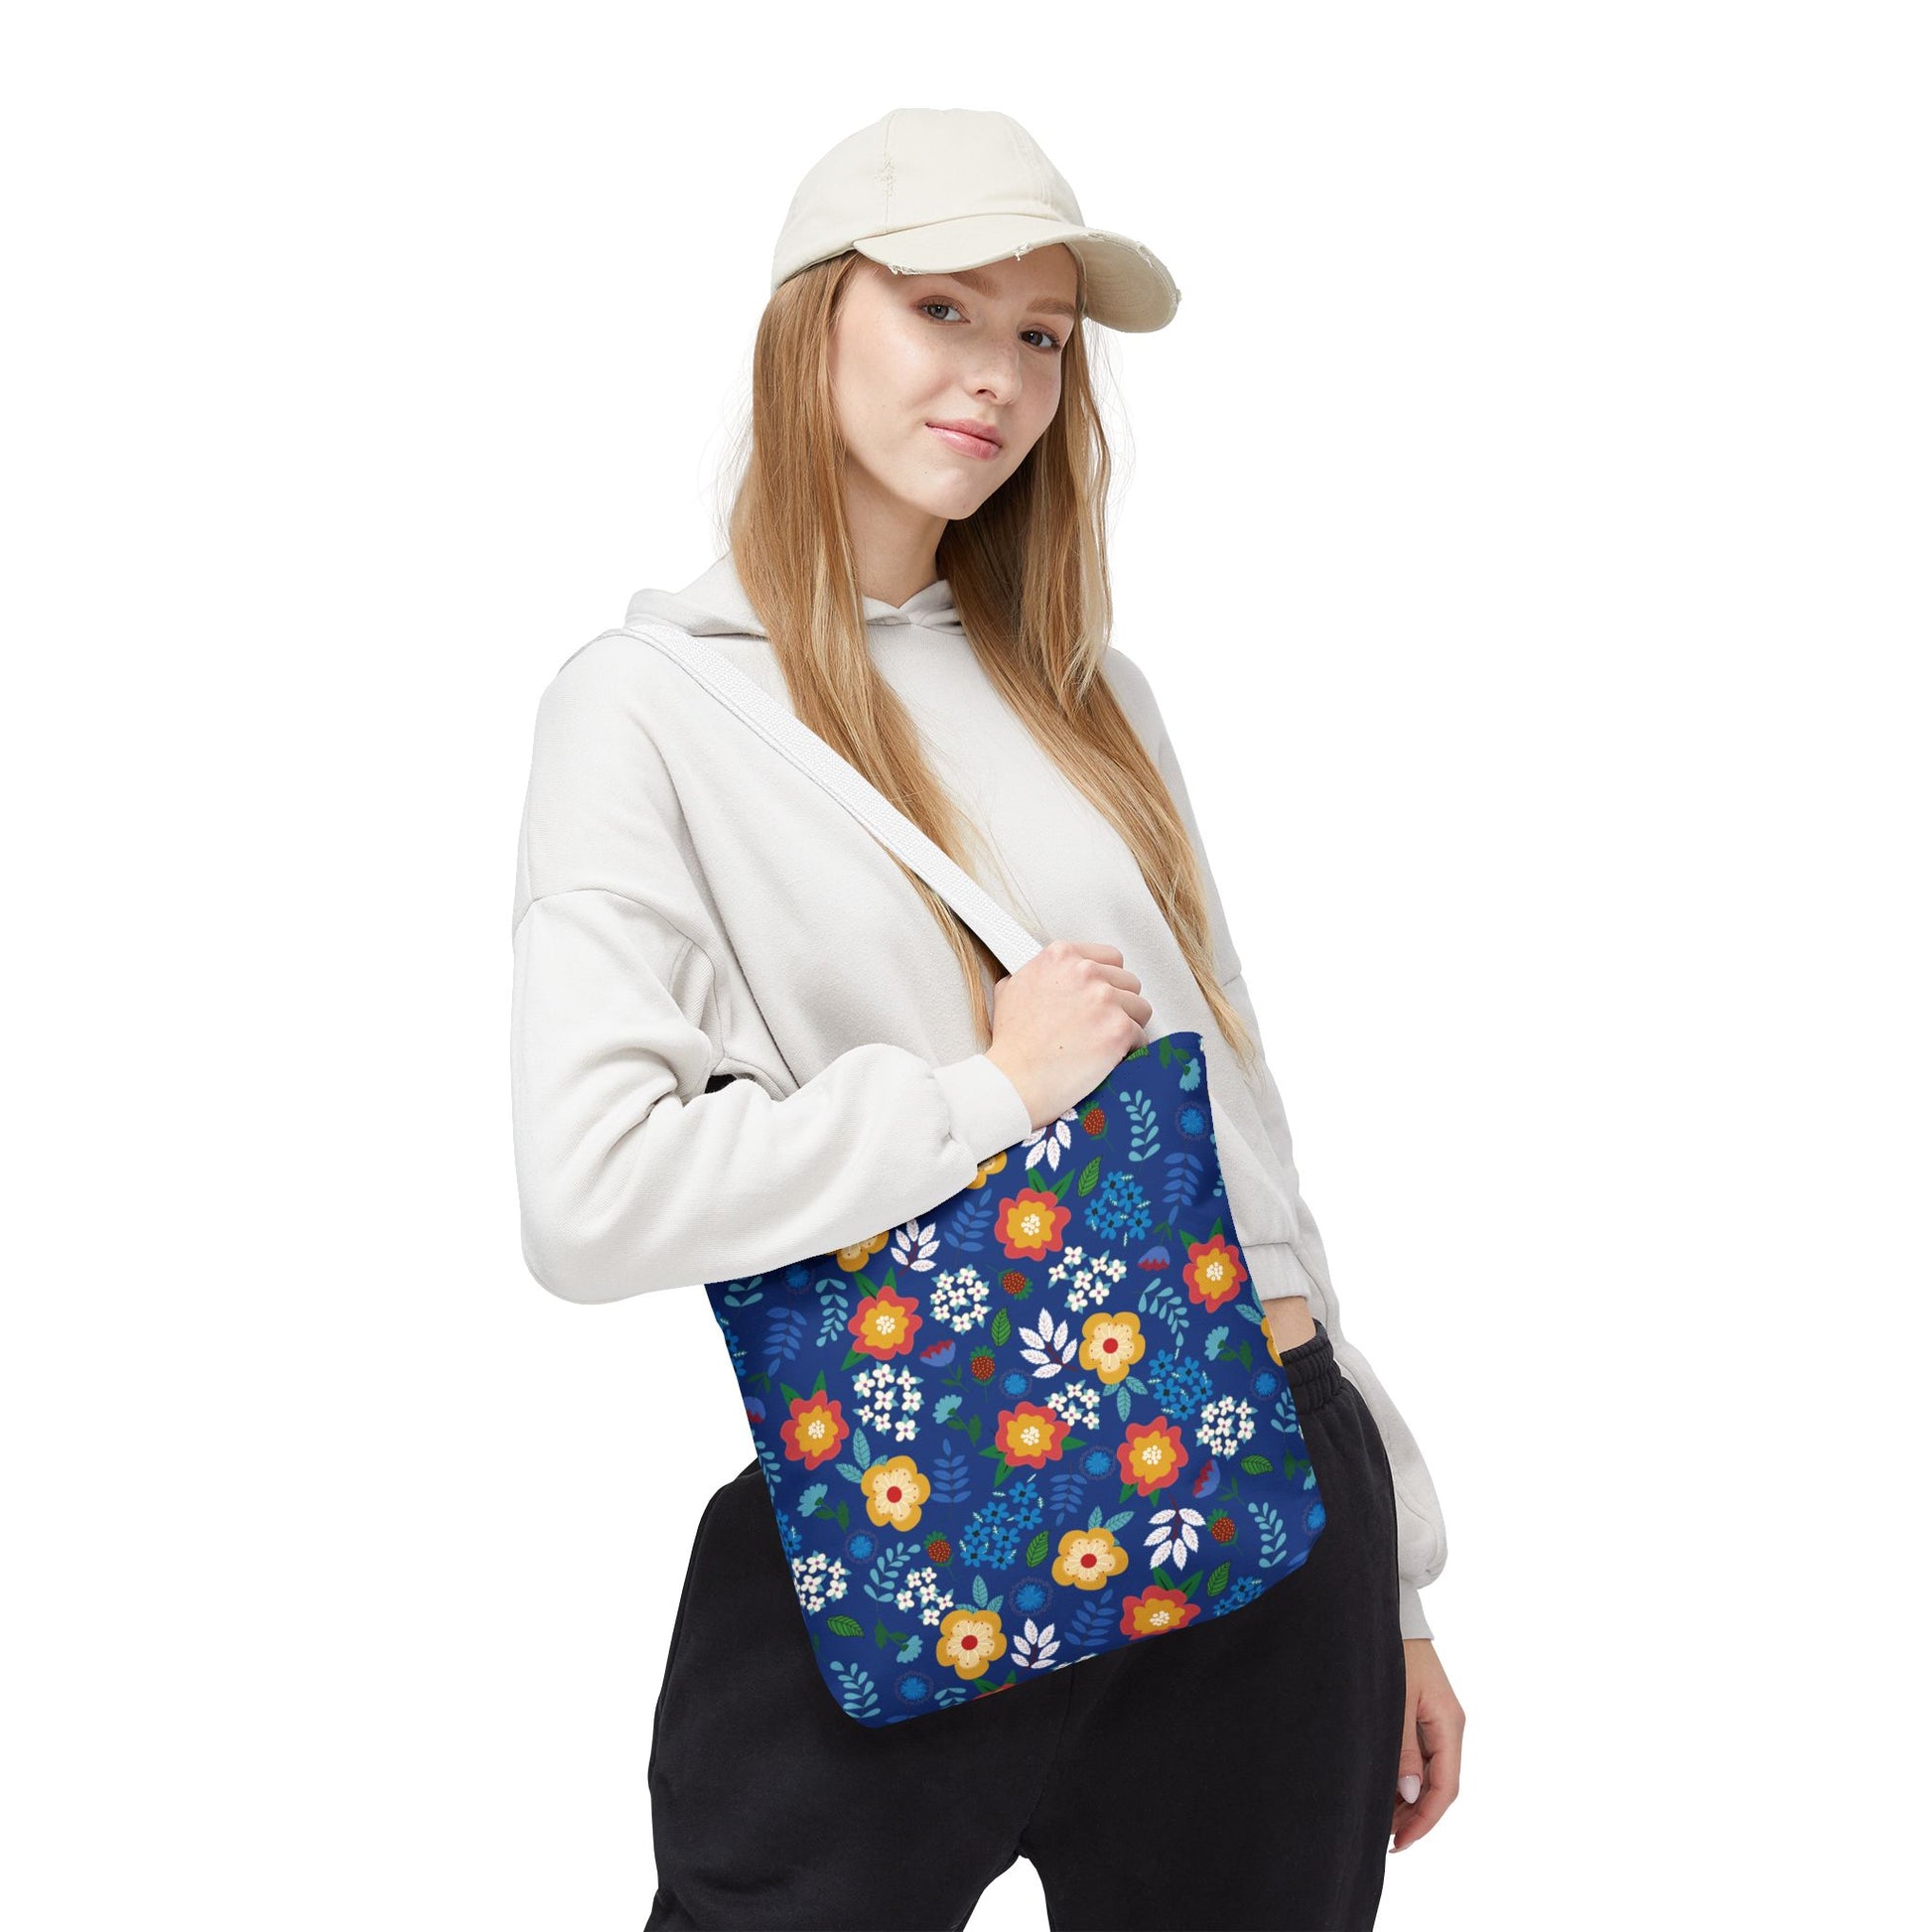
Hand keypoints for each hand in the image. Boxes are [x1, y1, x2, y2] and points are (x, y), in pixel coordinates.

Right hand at [983, 940, 1150, 1128]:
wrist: (1014, 1080)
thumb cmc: (1012, 1044)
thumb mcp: (1010, 990)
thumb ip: (1036, 974)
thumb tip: (1046, 976)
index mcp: (1060, 956)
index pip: (1109, 958)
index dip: (1106, 981)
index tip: (1100, 998)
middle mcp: (1084, 972)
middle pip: (1128, 982)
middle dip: (1119, 1004)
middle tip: (1100, 1026)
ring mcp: (1104, 1000)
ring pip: (1140, 1008)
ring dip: (1127, 1026)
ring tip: (1105, 1043)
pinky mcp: (1118, 1029)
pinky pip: (1141, 1037)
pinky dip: (1129, 1051)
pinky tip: (1109, 1059)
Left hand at [1391, 1638, 1463, 1851]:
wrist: (1393, 1614)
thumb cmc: (1394, 1652)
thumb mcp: (1396, 1701)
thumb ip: (1403, 1748)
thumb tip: (1410, 1794)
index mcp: (1450, 1724)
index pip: (1445, 1787)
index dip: (1424, 1819)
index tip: (1401, 1842)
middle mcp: (1449, 1726)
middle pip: (1440, 1785)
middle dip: (1416, 1815)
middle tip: (1387, 1838)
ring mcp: (1438, 1721)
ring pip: (1430, 1773)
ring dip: (1410, 1799)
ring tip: (1383, 1820)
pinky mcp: (1425, 1714)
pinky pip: (1422, 1756)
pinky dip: (1406, 1777)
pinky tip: (1387, 1789)